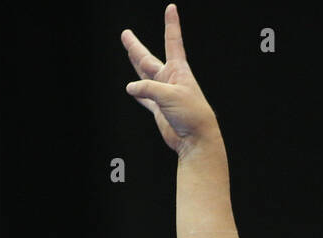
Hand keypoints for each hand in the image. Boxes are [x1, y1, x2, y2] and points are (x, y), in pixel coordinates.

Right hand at [121, 4, 218, 154]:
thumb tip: (130, 87)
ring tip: (128, 50)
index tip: (171, 8)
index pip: (173, 42)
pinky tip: (130, 88)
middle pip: (148, 59)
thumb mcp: (170, 96)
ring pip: (144, 75)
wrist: (197, 139)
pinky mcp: (159, 108)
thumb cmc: (192, 114)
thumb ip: (148, 88)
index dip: (171, 24)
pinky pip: (144, 97)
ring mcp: (164, 94)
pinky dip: (137, 93)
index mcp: (178, 71)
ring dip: (135, 63)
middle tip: (125, 34)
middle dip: (136, 47)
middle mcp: (170, 80)